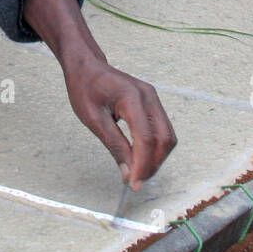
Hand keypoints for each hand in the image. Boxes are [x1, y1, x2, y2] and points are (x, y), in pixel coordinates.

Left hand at [60, 56, 176, 190]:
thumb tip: (128, 173)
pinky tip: (140, 158)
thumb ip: (114, 146)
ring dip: (156, 158)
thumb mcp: (93, 119)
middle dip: (153, 164)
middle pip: (164, 138)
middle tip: (135, 182)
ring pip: (167, 136)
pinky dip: (155, 147)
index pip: (146, 138)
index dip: (142, 165)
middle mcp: (149, 97)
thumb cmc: (85, 87)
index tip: (134, 185)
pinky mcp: (152, 103)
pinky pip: (162, 129)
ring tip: (137, 172)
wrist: (86, 66)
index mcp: (132, 97)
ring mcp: (153, 99)